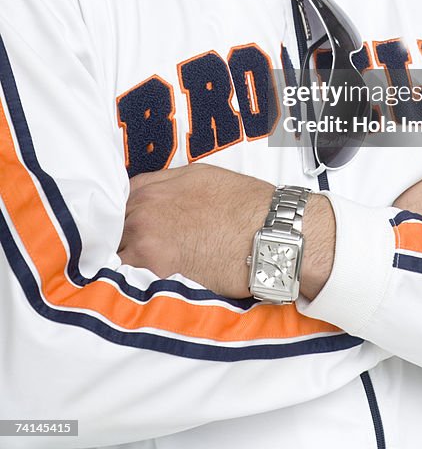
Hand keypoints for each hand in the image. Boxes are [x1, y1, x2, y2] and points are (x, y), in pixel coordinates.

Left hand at [118, 164, 273, 296]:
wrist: (268, 232)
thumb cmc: (244, 204)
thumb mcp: (200, 176)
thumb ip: (164, 184)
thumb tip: (145, 196)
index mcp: (151, 188)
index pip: (115, 204)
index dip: (120, 218)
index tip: (124, 231)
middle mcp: (142, 212)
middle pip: (111, 231)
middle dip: (119, 241)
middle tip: (132, 253)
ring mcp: (144, 243)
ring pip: (115, 257)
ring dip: (122, 264)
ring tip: (137, 273)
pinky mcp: (156, 273)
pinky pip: (128, 282)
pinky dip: (131, 285)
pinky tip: (142, 288)